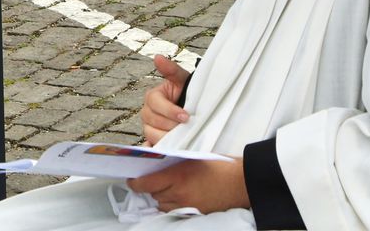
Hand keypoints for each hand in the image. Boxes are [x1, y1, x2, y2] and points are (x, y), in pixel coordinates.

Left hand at [126, 158, 249, 213]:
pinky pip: (173, 210)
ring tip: (169, 185)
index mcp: (176, 176)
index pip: (145, 184)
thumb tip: (152, 160)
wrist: (238, 182)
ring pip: (162, 204)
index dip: (135, 183)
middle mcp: (178, 194)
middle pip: (153, 194)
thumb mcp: (191, 156)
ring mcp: (185, 206)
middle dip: (151, 187)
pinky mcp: (193, 213)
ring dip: (161, 196)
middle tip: (154, 178)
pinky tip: (178, 195)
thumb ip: (171, 160)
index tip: (131, 179)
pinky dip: (171, 203)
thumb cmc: (216, 165)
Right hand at [141, 55, 190, 144]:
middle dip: (170, 125)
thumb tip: (157, 57)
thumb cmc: (188, 94)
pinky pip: (151, 147)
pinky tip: (167, 152)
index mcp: (152, 97)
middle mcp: (147, 113)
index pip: (155, 104)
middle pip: (152, 121)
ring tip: (181, 137)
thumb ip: (171, 70)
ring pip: (152, 134)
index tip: (185, 116)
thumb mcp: (182, 80)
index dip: (170, 111)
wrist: (196, 110)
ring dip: (167, 137)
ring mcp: (149, 128)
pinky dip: (157, 149)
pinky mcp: (153, 141)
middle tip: (185, 127)